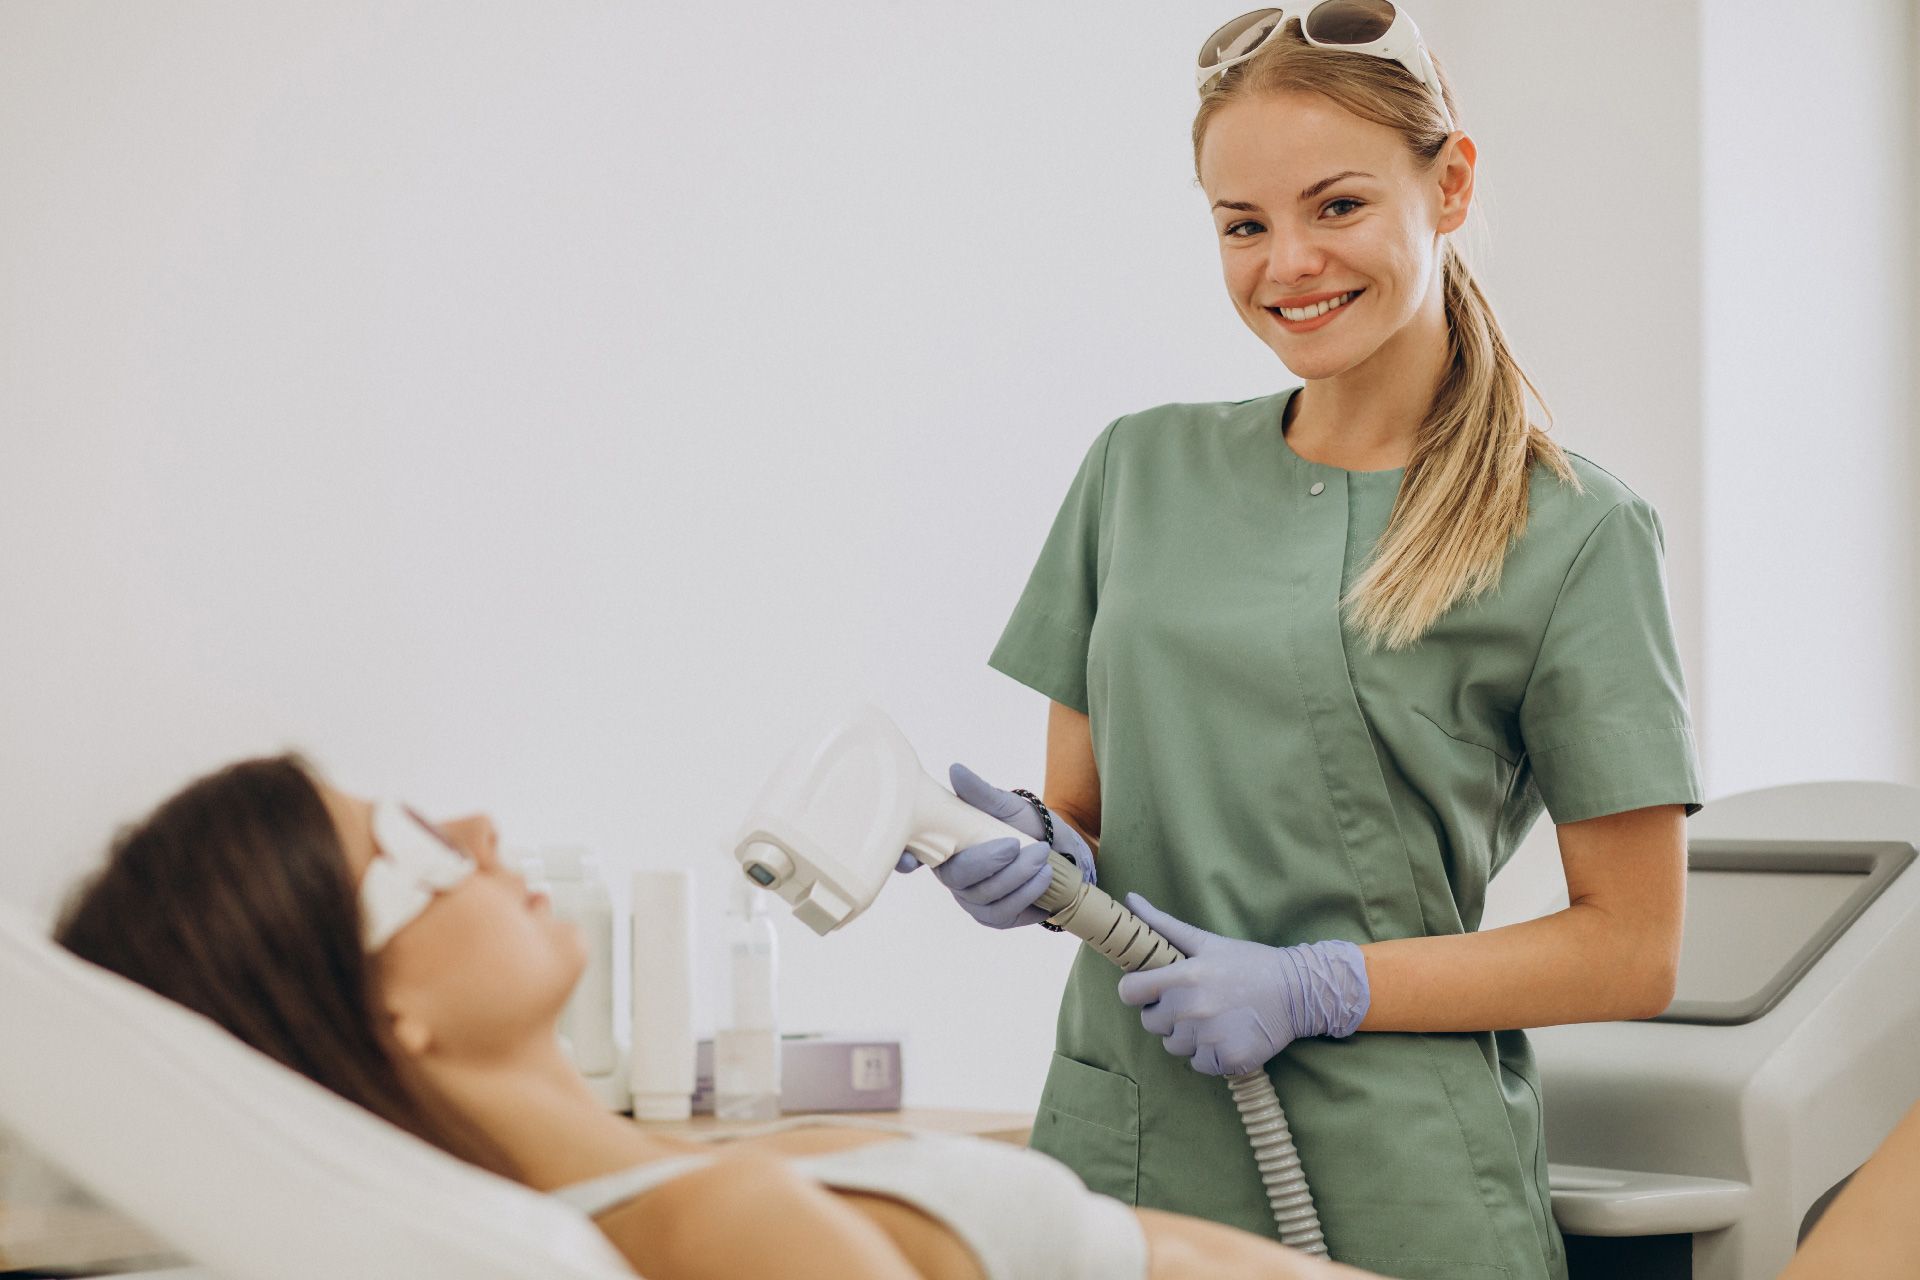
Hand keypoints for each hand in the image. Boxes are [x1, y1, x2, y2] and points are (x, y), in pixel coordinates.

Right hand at [892, 763, 1095, 929]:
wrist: (1061, 852)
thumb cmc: (1026, 825)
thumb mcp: (1006, 804)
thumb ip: (981, 793)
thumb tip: (956, 770)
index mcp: (946, 843)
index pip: (913, 854)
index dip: (905, 859)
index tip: (911, 860)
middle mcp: (952, 873)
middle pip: (956, 877)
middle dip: (987, 862)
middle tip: (1015, 844)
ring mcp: (971, 898)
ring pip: (983, 896)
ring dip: (1016, 875)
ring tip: (1041, 855)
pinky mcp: (994, 916)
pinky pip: (1003, 912)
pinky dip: (1026, 893)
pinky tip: (1044, 876)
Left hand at [1115, 894, 1368, 1075]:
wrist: (1298, 992)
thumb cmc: (1249, 963)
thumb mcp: (1207, 941)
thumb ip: (1164, 924)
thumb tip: (1130, 900)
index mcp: (1183, 977)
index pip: (1129, 992)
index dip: (1137, 991)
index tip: (1153, 990)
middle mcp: (1192, 1010)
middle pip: (1150, 1023)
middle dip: (1165, 1014)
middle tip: (1191, 1003)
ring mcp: (1209, 1038)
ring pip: (1174, 1046)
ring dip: (1187, 1036)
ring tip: (1212, 1019)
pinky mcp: (1228, 1060)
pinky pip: (1199, 1064)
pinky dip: (1209, 1055)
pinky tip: (1226, 1036)